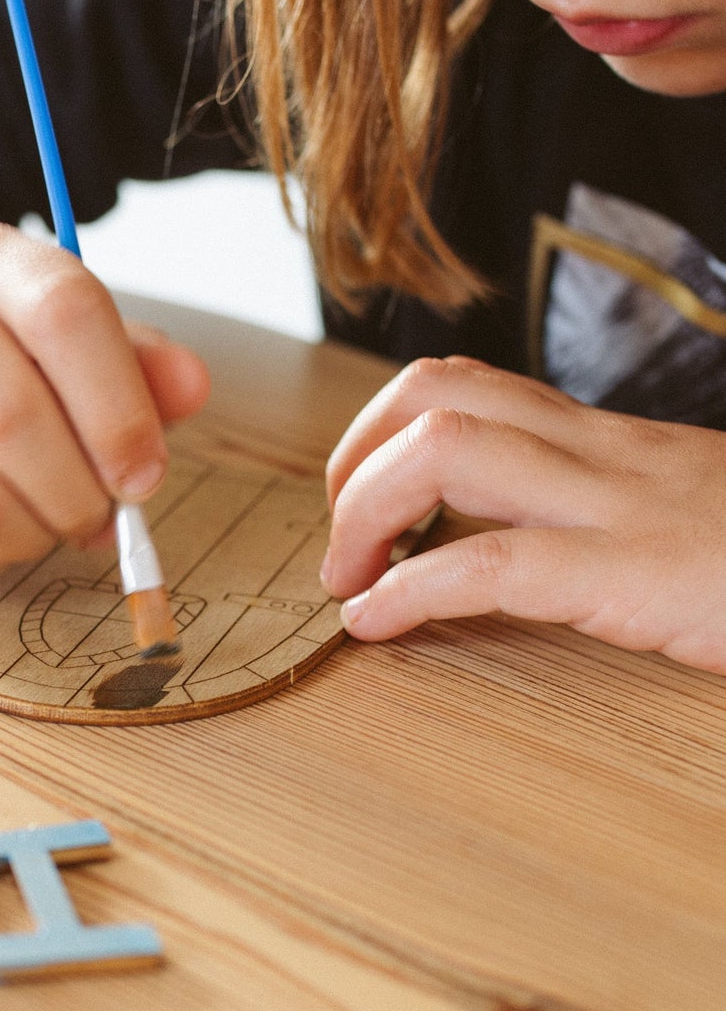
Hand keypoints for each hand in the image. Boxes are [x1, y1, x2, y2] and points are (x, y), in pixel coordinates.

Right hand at [0, 223, 209, 580]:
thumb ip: (134, 363)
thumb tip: (191, 388)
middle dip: (77, 494)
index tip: (145, 475)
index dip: (120, 410)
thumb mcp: (59, 343)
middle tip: (97, 518)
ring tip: (42, 527)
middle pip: (11, 417)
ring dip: (32, 538)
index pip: (65, 312)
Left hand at [321, 357, 725, 672]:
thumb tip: (479, 542)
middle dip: (350, 461)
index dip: (376, 434)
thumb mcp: (667, 514)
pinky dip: (406, 592)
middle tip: (342, 544)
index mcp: (601, 441)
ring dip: (363, 513)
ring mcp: (620, 506)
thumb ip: (581, 509)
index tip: (358, 508)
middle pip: (431, 396)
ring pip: (446, 450)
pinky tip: (375, 625)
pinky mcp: (638, 575)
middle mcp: (600, 453)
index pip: (461, 385)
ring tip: (350, 580)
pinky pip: (489, 565)